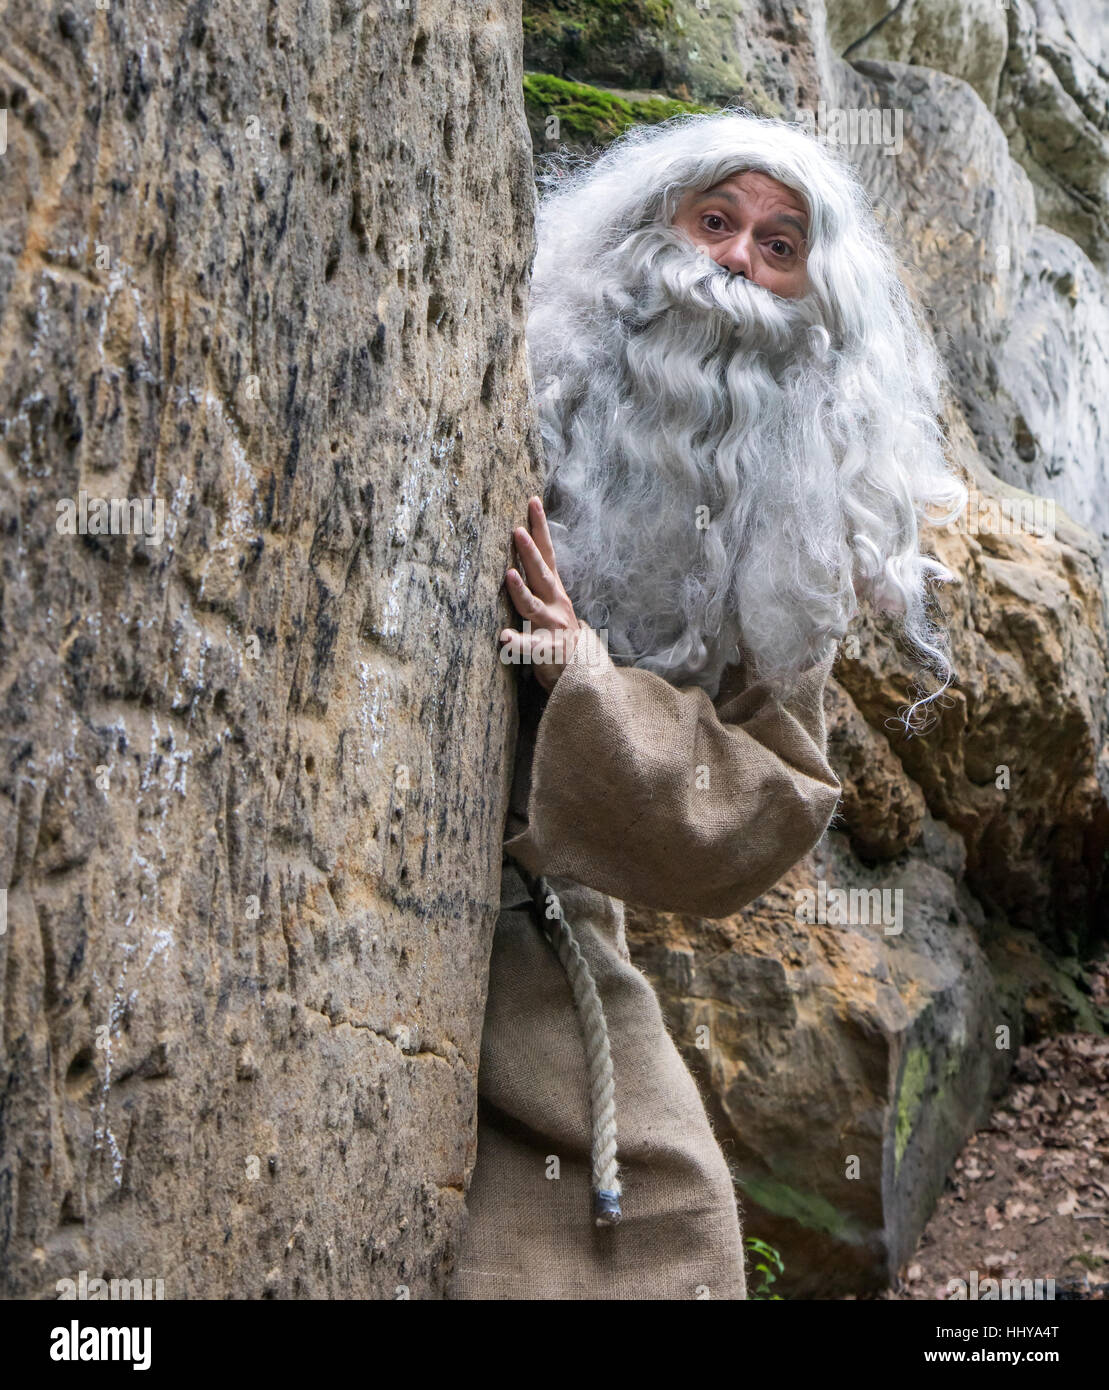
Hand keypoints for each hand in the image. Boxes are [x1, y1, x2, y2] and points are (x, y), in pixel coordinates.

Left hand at [500, 496, 580, 691]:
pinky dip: (517, 642)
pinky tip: (503, 637)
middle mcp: (555, 604)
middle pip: (542, 574)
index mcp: (554, 590)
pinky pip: (530, 647)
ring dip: (521, 590)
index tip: (532, 502)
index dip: (540, 528)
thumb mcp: (551, 602)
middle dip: (530, 552)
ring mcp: (552, 627)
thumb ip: (538, 580)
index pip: (547, 553)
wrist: (581, 671)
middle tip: (516, 531)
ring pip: (534, 606)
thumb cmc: (557, 633)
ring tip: (508, 575)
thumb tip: (522, 547)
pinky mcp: (546, 651)